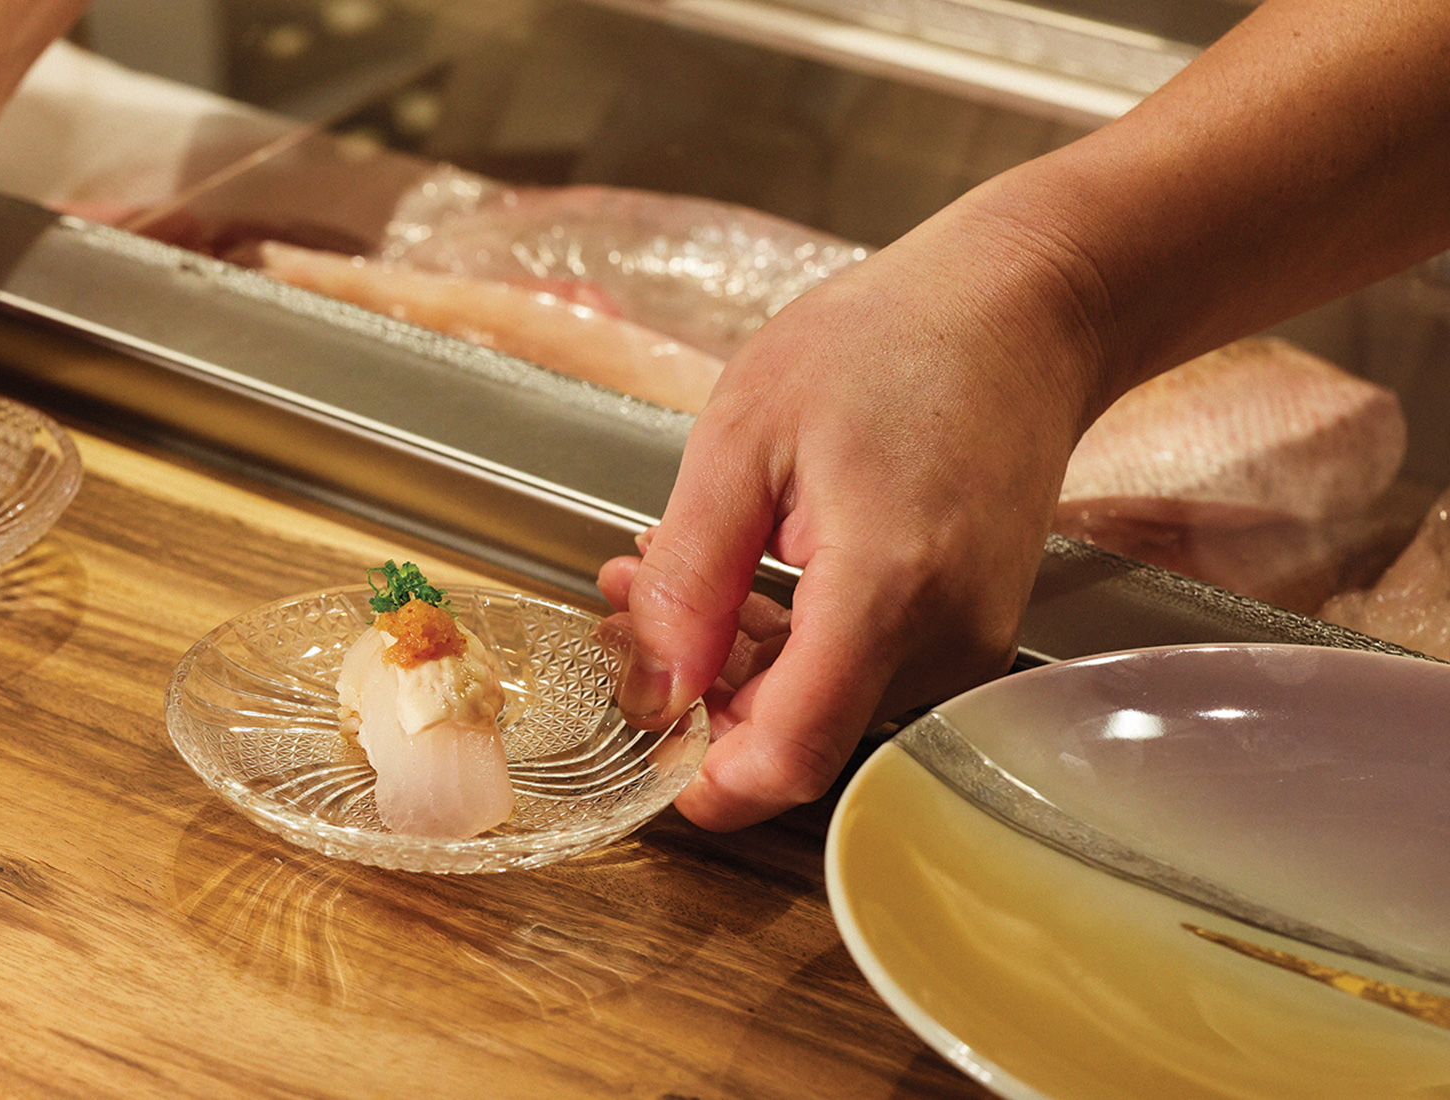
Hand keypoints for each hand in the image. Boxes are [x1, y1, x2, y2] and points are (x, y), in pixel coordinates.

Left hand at [606, 214, 1103, 830]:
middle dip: (698, 695)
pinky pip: (859, 668)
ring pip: (823, 704)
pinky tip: (741, 571)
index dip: (705, 778)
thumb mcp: (744, 437)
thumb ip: (692, 574)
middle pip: (798, 734)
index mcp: (886, 589)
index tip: (639, 746)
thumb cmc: (893, 341)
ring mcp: (968, 640)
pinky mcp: (969, 629)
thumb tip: (653, 686)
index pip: (790, 754)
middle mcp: (944, 636)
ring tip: (665, 569)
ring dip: (733, 660)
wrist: (1025, 307)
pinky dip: (788, 639)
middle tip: (627, 608)